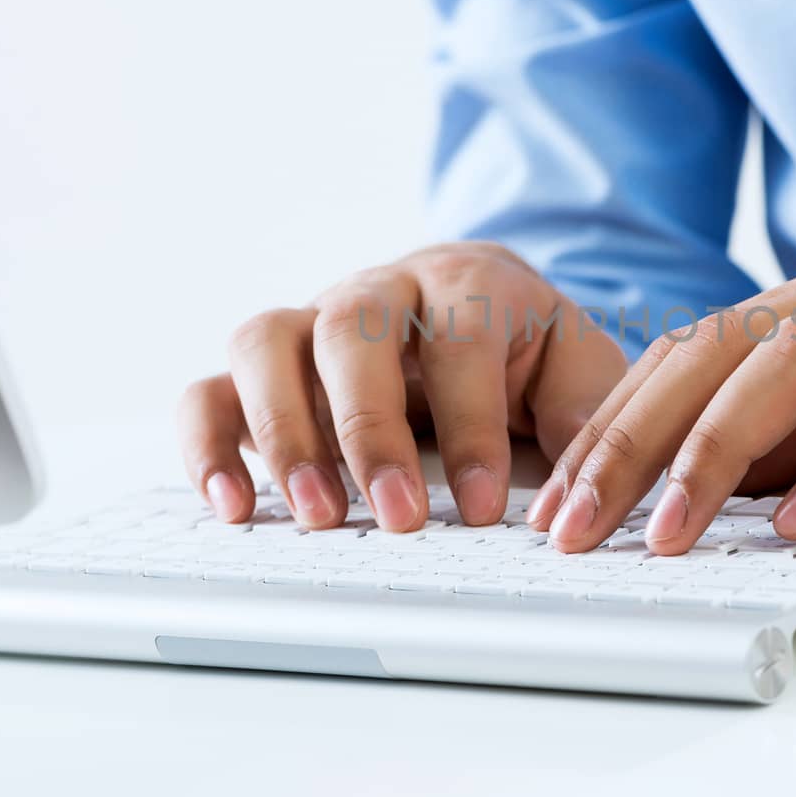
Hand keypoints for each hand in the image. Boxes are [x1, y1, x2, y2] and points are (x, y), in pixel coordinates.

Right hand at [177, 243, 625, 530]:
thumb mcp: (578, 369)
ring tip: (317, 516)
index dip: (471, 424)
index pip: (460, 338)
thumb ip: (586, 418)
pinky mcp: (265, 368)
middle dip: (371, 427)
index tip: (484, 507)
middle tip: (398, 516)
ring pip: (266, 340)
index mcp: (466, 279)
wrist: (482, 305)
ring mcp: (311, 322)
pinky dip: (208, 444)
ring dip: (285, 432)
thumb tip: (581, 496)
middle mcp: (379, 288)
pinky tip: (232, 506)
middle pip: (351, 325)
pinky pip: (211, 388)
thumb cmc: (529, 347)